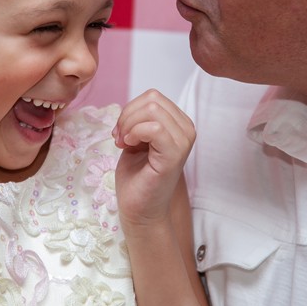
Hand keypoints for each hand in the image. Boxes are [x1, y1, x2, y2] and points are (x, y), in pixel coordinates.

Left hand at [112, 89, 195, 228]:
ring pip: (152, 109)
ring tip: (124, 143)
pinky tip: (129, 146)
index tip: (121, 132)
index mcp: (179, 123)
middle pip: (152, 99)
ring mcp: (184, 142)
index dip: (130, 110)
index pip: (153, 96)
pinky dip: (135, 133)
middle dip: (127, 116)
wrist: (139, 208)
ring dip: (129, 124)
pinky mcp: (175, 155)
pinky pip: (155, 128)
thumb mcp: (136, 138)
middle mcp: (187, 130)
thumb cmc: (138, 176)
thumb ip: (138, 119)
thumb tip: (130, 107)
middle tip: (120, 138)